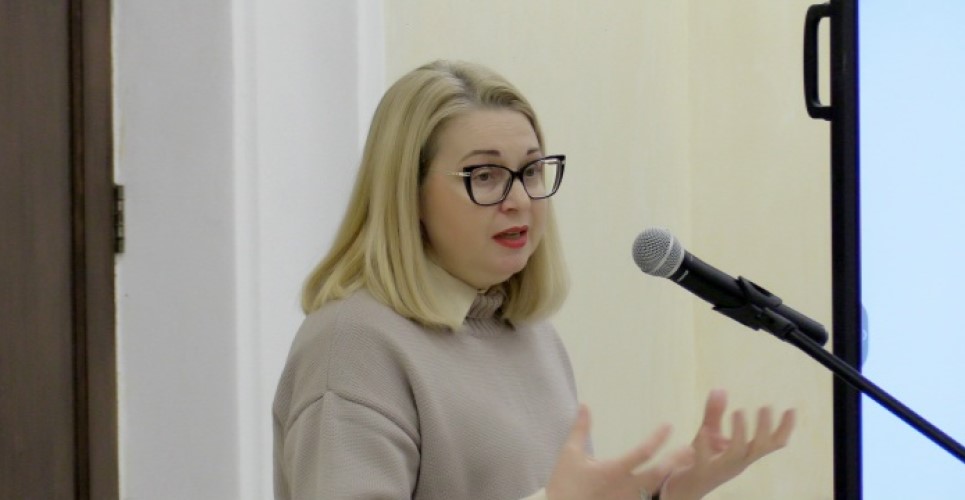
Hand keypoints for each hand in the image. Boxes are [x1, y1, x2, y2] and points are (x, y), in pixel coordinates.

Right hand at [546, 404, 693, 499]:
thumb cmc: (564, 485)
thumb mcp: (570, 454)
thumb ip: (580, 429)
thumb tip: (585, 406)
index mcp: (613, 471)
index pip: (642, 452)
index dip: (658, 438)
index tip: (668, 426)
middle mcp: (625, 488)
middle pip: (657, 474)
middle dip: (675, 461)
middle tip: (689, 450)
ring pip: (656, 491)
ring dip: (670, 478)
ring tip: (684, 467)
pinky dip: (658, 495)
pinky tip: (666, 489)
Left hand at [660, 390, 795, 499]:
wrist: (680, 488)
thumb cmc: (699, 460)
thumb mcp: (709, 433)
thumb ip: (715, 413)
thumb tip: (720, 389)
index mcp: (744, 454)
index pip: (771, 444)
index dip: (784, 429)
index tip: (792, 409)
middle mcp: (737, 463)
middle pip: (759, 449)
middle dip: (765, 429)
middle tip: (766, 406)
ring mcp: (719, 469)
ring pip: (737, 454)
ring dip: (740, 433)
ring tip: (739, 412)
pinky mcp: (699, 472)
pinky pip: (704, 460)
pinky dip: (704, 445)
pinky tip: (704, 430)